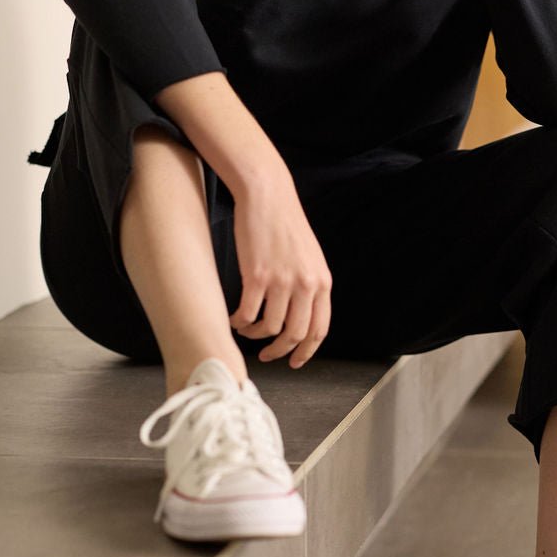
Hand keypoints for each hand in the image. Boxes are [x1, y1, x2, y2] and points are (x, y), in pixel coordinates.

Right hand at [228, 168, 332, 368]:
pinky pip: (248, 313)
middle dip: (280, 351)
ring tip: (245, 329)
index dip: (306, 351)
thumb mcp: (309, 256)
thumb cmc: (284, 223)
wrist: (268, 195)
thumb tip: (299, 314)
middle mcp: (306, 284)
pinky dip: (239, 321)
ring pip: (269, 327)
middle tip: (267, 354)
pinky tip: (234, 318)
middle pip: (295, 334)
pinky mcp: (256, 276)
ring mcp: (281, 281)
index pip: (319, 329)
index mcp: (322, 281)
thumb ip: (309, 284)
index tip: (295, 361)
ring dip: (254, 334)